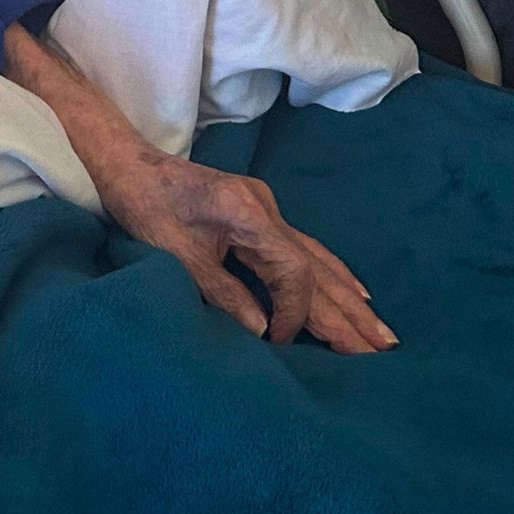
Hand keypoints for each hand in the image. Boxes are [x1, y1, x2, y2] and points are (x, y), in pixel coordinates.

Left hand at [97, 145, 395, 353]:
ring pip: (318, 261)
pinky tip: (354, 290)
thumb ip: (222, 292)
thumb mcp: (177, 254)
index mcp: (249, 215)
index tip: (283, 343)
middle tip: (384, 349)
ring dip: (349, 299)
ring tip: (382, 332)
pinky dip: (332, 274)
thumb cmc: (147, 207)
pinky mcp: (259, 218)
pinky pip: (306, 251)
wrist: (130, 165)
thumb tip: (263, 331)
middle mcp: (267, 210)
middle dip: (349, 312)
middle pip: (317, 268)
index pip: (293, 272)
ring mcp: (267, 211)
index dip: (296, 313)